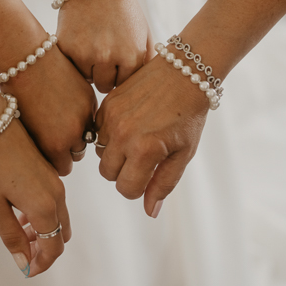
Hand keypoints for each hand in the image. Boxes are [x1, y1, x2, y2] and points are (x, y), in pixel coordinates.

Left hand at [0, 118, 71, 277]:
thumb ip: (11, 236)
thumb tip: (23, 263)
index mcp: (45, 206)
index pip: (53, 248)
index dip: (41, 264)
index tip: (27, 271)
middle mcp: (57, 195)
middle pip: (61, 235)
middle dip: (44, 250)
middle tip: (22, 256)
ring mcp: (56, 182)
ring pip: (59, 219)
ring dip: (43, 233)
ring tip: (19, 235)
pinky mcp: (50, 172)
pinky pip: (55, 203)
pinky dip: (43, 216)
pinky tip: (20, 213)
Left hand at [1, 45, 95, 175]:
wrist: (25, 60)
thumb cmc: (15, 93)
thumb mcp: (24, 128)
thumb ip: (40, 146)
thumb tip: (47, 155)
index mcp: (54, 145)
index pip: (63, 168)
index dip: (55, 161)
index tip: (48, 154)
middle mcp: (74, 133)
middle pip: (76, 154)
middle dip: (67, 149)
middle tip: (54, 136)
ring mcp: (84, 115)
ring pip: (87, 136)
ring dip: (78, 133)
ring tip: (60, 121)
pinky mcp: (90, 98)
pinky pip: (91, 116)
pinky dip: (81, 115)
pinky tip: (65, 105)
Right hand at [56, 0, 150, 92]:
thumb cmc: (123, 8)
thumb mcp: (144, 33)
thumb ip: (147, 60)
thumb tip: (146, 84)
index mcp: (131, 55)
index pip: (125, 83)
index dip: (121, 74)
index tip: (118, 64)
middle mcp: (108, 58)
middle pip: (105, 86)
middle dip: (104, 76)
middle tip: (103, 57)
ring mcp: (85, 54)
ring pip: (87, 78)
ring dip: (88, 68)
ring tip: (91, 48)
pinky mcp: (66, 48)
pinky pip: (71, 67)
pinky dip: (74, 59)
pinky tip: (80, 42)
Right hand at [94, 56, 208, 216]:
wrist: (184, 72)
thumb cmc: (188, 115)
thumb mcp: (183, 153)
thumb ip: (163, 184)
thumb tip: (149, 212)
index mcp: (144, 150)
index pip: (125, 188)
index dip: (137, 189)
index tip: (148, 177)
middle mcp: (123, 135)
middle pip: (108, 174)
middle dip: (123, 173)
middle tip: (142, 159)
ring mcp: (111, 118)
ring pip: (100, 153)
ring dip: (114, 153)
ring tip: (136, 140)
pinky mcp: (106, 104)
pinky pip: (97, 131)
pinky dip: (108, 134)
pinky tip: (128, 125)